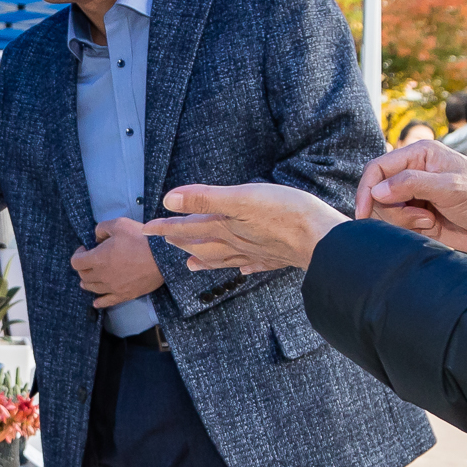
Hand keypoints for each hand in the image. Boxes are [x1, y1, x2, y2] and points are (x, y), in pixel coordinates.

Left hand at [69, 218, 164, 308]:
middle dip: (83, 267)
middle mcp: (102, 275)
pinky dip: (99, 301)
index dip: (78, 254)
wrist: (162, 257)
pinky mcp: (124, 295)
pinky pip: (107, 302)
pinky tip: (96, 302)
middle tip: (89, 261)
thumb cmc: (141, 239)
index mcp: (98, 259)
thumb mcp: (119, 224)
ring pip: (92, 288)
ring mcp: (113, 287)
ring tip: (90, 277)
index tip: (85, 249)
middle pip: (83, 276)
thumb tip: (96, 237)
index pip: (76, 262)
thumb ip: (102, 228)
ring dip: (88, 282)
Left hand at [146, 184, 346, 272]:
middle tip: (165, 240)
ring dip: (204, 258)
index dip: (163, 227)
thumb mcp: (241, 197)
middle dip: (181, 241)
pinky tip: (242, 269)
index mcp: (224, 228)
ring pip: (223, 257)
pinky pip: (253, 264)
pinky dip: (243, 266)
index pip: (186, 227)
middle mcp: (236, 243)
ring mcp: (256, 252)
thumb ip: (204, 199)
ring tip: (191, 263)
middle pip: (201, 244)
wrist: (322, 239)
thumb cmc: (285, 214)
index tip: (144, 229)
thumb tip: (168, 200)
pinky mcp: (276, 257)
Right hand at [354, 140, 466, 256]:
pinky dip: (409, 229)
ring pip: (386, 210)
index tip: (363, 211)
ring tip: (429, 221)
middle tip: (420, 217)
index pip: (378, 168)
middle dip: (392, 209)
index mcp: (420, 155)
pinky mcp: (421, 216)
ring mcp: (417, 195)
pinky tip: (431, 227)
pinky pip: (398, 224)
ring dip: (402, 221)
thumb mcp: (450, 187)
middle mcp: (415, 172)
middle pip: (378, 191)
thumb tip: (377, 189)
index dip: (366, 189)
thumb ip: (411, 184)